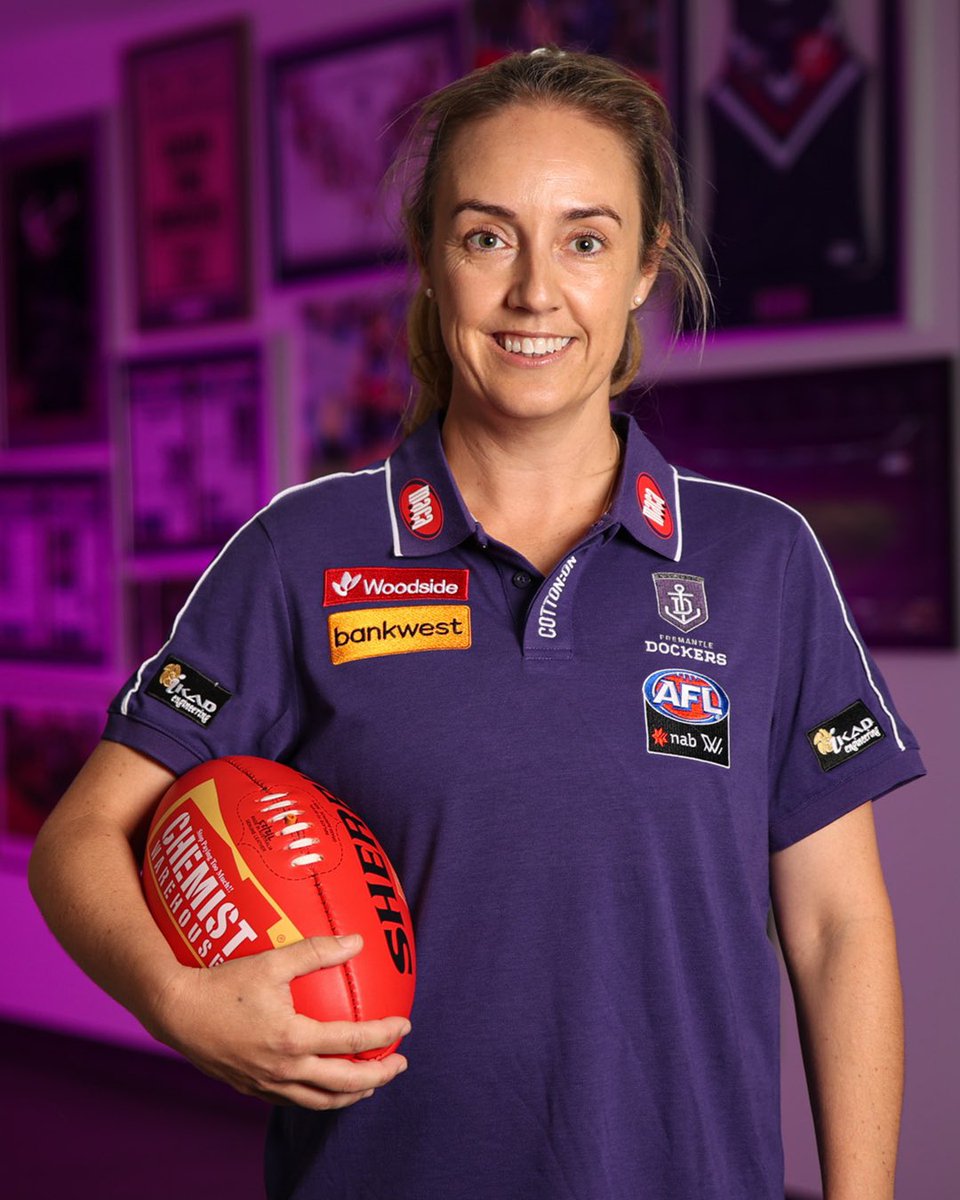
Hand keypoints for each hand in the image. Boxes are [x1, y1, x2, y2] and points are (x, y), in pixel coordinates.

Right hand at [153, 933, 410, 1108]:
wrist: (175, 1010)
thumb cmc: (223, 982)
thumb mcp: (273, 960)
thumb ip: (317, 950)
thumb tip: (358, 941)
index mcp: (293, 1039)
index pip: (352, 1042)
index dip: (384, 1034)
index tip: (405, 1025)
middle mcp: (283, 1069)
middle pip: (343, 1083)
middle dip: (378, 1076)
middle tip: (400, 1064)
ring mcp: (266, 1083)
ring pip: (319, 1101)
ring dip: (351, 1094)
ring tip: (370, 1084)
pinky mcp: (250, 1088)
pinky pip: (293, 1101)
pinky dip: (319, 1097)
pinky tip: (324, 1085)